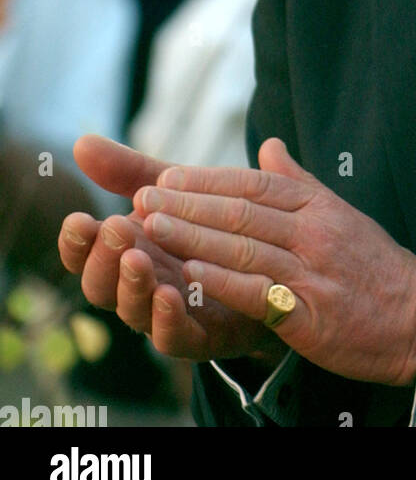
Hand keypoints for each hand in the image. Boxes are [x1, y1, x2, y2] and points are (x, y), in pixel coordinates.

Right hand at [58, 136, 281, 364]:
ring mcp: (167, 315)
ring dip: (132, 285)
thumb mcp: (176, 191)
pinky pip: (176, 338)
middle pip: (101, 285)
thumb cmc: (213, 227)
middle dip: (103, 258)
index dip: (76, 242)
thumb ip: (131, 171)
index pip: (87, 254)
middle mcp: (140, 287)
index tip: (77, 218)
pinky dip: (167, 319)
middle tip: (114, 227)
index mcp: (128, 251)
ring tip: (136, 258)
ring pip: (134, 311)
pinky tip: (169, 295)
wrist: (275, 266)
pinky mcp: (202, 337)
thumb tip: (81, 141)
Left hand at [133, 137, 415, 386]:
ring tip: (151, 227)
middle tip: (144, 197)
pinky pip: (256, 292)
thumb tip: (269, 144)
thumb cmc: (376, 267)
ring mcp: (311, 272)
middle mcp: (314, 233)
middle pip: (242, 211)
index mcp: (319, 207)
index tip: (168, 175)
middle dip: (187, 202)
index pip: (256, 184)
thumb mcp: (342, 214)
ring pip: (243, 247)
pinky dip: (219, 281)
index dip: (209, 179)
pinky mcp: (309, 313)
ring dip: (192, 235)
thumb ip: (300, 181)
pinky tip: (186, 274)